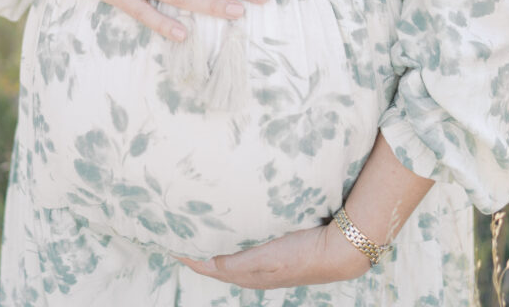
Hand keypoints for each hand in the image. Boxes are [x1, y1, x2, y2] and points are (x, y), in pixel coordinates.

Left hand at [177, 220, 370, 288]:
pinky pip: (244, 253)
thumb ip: (239, 262)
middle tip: (179, 235)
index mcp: (249, 275)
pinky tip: (230, 235)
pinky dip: (230, 246)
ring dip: (213, 249)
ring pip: (230, 259)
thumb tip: (210, 264)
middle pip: (217, 265)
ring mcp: (265, 265)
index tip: (170, 243)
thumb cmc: (302, 252)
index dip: (190, 256)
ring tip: (197, 234)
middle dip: (197, 253)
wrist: (338, 251)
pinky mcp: (276, 256)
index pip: (210, 267)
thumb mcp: (267, 257)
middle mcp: (254, 273)